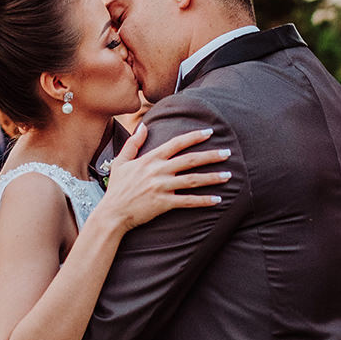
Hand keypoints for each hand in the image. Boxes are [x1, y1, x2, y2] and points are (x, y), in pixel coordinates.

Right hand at [100, 125, 230, 232]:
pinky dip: (204, 201)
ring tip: (228, 175)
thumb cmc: (117, 188)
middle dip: (211, 155)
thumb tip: (143, 126)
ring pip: (193, 180)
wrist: (112, 213)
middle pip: (190, 160)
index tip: (209, 132)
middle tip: (227, 153)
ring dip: (212, 177)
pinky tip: (218, 200)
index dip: (194, 137)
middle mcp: (158, 171)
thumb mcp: (121, 162)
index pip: (176, 144)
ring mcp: (162, 187)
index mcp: (150, 159)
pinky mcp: (164, 203)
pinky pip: (188, 201)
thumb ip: (133, 143)